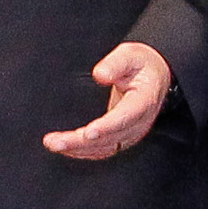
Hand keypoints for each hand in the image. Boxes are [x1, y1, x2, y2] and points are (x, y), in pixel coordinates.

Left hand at [41, 43, 173, 160]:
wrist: (154, 77)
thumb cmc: (141, 65)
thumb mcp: (131, 55)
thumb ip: (116, 63)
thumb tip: (100, 74)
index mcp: (144, 101)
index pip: (125, 117)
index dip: (106, 127)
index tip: (88, 133)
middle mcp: (138, 123)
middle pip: (109, 138)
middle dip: (80, 142)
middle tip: (55, 141)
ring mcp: (129, 133)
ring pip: (103, 148)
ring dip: (77, 150)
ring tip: (53, 144)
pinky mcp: (120, 137)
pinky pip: (102, 150)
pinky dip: (83, 152)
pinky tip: (66, 149)